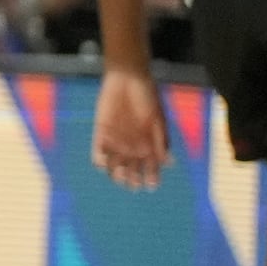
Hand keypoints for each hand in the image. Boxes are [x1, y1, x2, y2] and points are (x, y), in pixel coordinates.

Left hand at [92, 67, 170, 190]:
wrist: (128, 79)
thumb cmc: (147, 98)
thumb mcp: (158, 120)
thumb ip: (161, 141)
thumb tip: (168, 163)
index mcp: (148, 143)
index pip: (150, 166)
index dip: (150, 178)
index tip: (150, 186)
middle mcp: (132, 144)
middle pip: (131, 169)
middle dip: (132, 179)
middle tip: (132, 183)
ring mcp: (116, 139)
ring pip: (114, 163)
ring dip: (115, 172)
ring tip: (119, 175)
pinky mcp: (101, 130)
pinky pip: (98, 148)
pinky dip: (99, 157)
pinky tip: (103, 162)